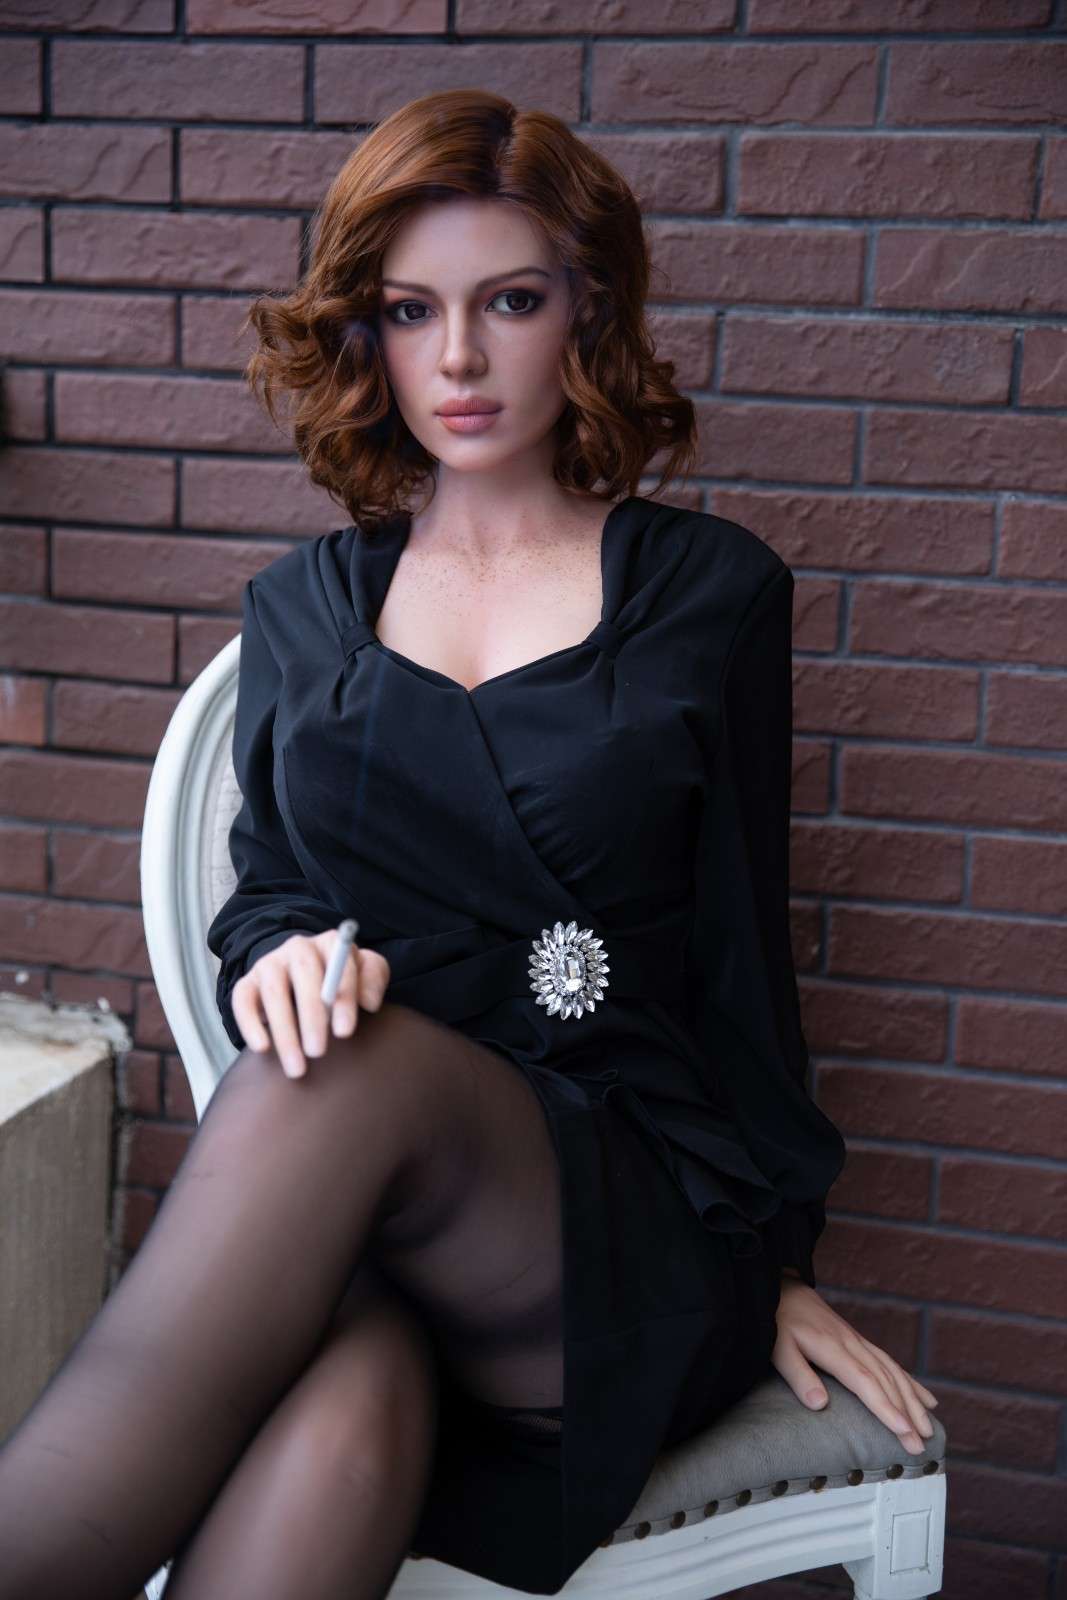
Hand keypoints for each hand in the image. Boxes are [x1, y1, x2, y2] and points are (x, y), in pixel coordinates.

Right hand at [233, 930, 391, 1079]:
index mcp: (330, 943)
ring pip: (273, 992)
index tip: (345, 1032)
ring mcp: (270, 964)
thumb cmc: (341, 982)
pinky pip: (242, 1000)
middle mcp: (298, 948)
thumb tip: (369, 1001)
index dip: (342, 998)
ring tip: (296, 1067)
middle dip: (311, 1016)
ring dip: (284, 1032)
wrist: (303, 980)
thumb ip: (373, 979)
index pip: (339, 964)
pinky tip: (262, 1049)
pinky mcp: (247, 982)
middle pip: (305, 975)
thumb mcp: (364, 974)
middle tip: (318, 1052)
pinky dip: (249, 1025)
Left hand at [771, 1277, 938, 1454]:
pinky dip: (910, 1382)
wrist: (782, 1289)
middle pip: (886, 1381)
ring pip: (893, 1373)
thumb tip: (820, 1405)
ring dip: (913, 1401)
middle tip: (921, 1446)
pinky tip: (926, 1399)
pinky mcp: (859, 1342)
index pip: (865, 1382)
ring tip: (929, 1429)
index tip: (904, 1430)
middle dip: (906, 1414)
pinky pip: (891, 1363)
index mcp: (833, 1348)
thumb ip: (799, 1375)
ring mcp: (858, 1342)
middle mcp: (852, 1345)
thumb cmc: (778, 1321)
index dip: (885, 1407)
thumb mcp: (779, 1348)